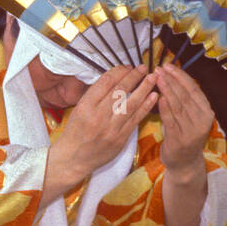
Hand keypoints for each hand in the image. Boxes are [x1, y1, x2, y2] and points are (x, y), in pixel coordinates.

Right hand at [48, 65, 158, 184]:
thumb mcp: (78, 110)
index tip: (128, 67)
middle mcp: (98, 116)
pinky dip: (146, 106)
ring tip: (153, 78)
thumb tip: (115, 80)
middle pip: (120, 90)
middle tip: (144, 67)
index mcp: (86, 106)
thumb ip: (95, 96)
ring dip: (144, 88)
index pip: (106, 82)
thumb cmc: (74, 132)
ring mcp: (110, 128)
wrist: (73, 158)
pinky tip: (153, 96)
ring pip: (131, 104)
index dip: (119, 71)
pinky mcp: (120, 139)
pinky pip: (135, 119)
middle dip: (134, 76)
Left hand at [156, 63, 213, 173]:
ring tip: (156, 78)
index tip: (168, 65)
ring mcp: (192, 130)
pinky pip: (172, 120)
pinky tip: (158, 97)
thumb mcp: (188, 116)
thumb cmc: (183, 134)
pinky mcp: (180, 140)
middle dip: (171, 80)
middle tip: (158, 69)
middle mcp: (203, 119)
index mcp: (206, 111)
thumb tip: (170, 76)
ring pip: (178, 106)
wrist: (184, 163)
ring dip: (167, 90)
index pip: (193, 88)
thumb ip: (183, 99)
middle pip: (186, 95)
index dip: (180, 76)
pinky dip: (165, 108)